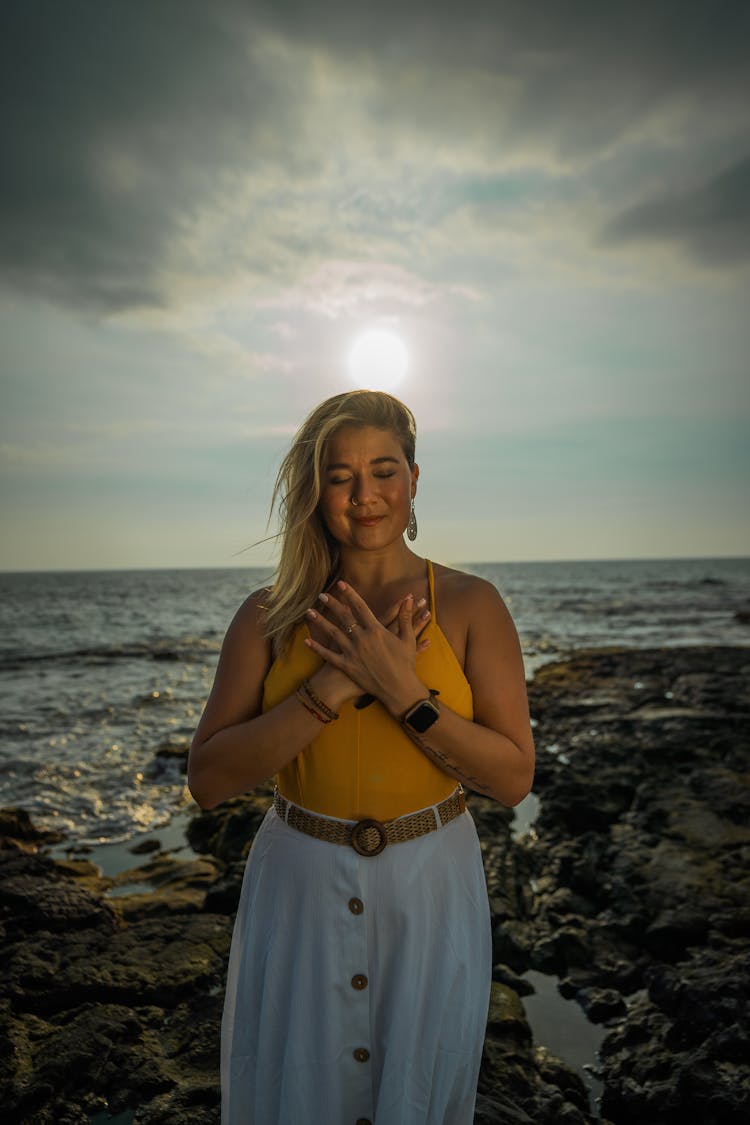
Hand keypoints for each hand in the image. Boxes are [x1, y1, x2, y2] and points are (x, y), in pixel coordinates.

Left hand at [304, 581, 428, 714]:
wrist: (398, 689)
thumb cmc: (405, 664)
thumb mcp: (408, 639)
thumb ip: (405, 617)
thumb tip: (409, 598)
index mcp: (375, 630)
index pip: (360, 607)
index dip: (350, 594)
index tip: (340, 584)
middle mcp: (361, 638)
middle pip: (343, 617)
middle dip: (331, 604)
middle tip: (321, 595)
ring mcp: (352, 652)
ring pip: (332, 633)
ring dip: (320, 621)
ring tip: (309, 612)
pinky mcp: (347, 666)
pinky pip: (329, 656)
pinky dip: (317, 648)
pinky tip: (307, 641)